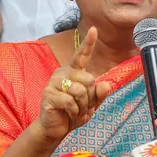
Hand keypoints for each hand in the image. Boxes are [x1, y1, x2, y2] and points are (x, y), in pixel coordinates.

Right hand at [36, 27, 111, 142]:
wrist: (55, 128)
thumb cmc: (73, 113)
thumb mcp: (91, 105)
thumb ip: (99, 95)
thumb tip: (107, 85)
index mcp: (73, 72)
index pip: (81, 56)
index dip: (88, 43)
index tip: (93, 29)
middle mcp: (62, 73)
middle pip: (88, 79)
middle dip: (91, 97)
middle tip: (84, 107)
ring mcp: (53, 83)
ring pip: (80, 91)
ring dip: (83, 107)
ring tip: (77, 112)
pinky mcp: (49, 95)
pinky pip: (70, 102)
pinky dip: (75, 112)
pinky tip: (70, 115)